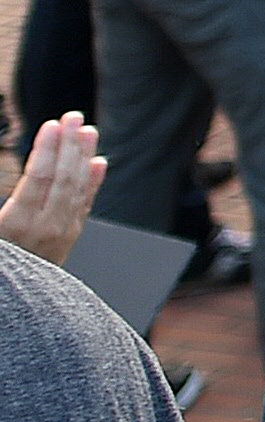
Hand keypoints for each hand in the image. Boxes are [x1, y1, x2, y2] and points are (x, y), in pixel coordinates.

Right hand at [0, 113, 100, 261]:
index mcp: (16, 226)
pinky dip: (92, 182)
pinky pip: (83, 205)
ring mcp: (60, 234)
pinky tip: (98, 163)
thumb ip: (6, 206)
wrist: (11, 305)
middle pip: (61, 178)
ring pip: (75, 188)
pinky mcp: (68, 239)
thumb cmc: (1, 263)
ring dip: (82, 157)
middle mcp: (44, 228)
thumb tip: (32, 177)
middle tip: (74, 117)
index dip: (46, 149)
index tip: (52, 125)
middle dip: (68, 144)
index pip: (37, 179)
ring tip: (89, 132)